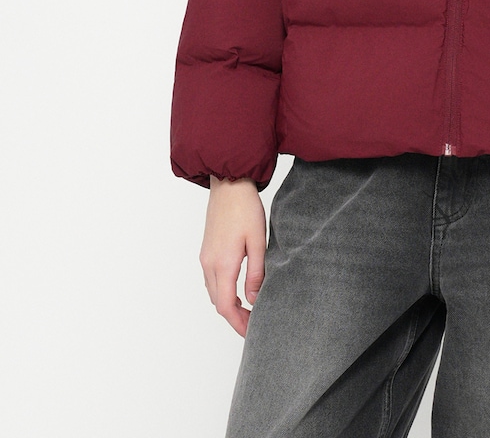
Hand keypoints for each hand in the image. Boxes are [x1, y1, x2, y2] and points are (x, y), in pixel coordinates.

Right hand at [199, 177, 266, 336]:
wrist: (228, 183)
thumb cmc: (245, 208)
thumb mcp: (257, 241)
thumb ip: (256, 272)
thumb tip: (255, 299)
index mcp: (222, 264)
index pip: (227, 307)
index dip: (238, 324)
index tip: (252, 332)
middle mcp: (209, 264)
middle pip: (218, 303)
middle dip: (234, 318)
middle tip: (254, 324)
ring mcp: (205, 257)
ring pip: (213, 292)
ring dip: (228, 305)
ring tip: (248, 309)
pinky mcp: (207, 250)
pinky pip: (211, 280)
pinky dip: (223, 291)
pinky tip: (238, 290)